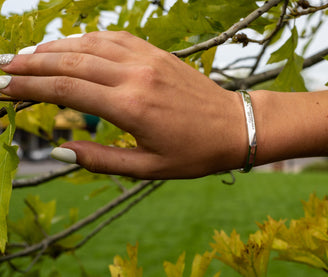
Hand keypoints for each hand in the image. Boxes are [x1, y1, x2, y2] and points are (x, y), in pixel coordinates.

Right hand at [0, 31, 246, 178]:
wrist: (235, 126)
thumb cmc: (195, 152)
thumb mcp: (148, 168)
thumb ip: (101, 161)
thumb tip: (61, 151)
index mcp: (132, 108)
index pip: (66, 91)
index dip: (28, 87)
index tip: (1, 88)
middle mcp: (136, 76)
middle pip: (70, 62)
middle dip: (31, 63)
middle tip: (2, 67)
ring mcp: (148, 60)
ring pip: (89, 44)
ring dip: (54, 47)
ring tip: (27, 55)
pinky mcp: (158, 53)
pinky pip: (114, 38)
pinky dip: (86, 38)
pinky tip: (71, 45)